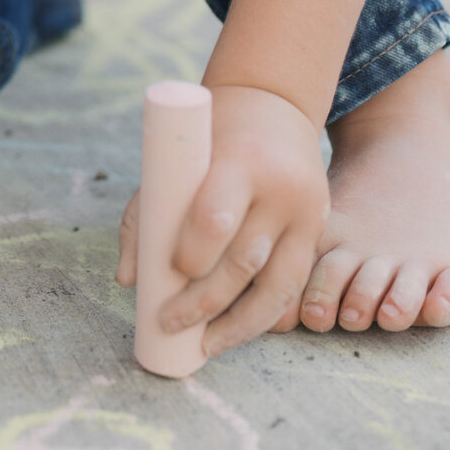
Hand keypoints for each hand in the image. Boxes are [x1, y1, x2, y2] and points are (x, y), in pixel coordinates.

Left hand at [115, 85, 328, 354]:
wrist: (273, 102)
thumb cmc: (209, 137)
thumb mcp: (179, 159)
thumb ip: (149, 213)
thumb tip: (129, 280)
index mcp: (240, 162)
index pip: (216, 218)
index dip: (191, 255)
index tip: (169, 273)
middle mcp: (280, 190)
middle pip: (245, 261)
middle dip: (205, 302)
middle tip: (169, 323)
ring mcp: (307, 212)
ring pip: (277, 285)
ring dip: (239, 325)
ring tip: (205, 346)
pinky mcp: (320, 229)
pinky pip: (293, 285)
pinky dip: (265, 315)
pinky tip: (237, 332)